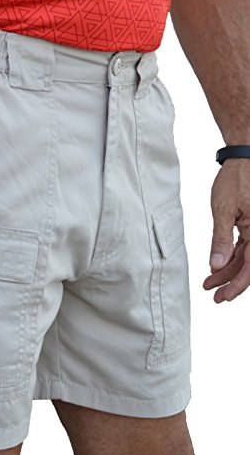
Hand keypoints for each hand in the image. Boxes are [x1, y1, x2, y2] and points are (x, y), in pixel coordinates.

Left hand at [203, 158, 249, 302]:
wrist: (246, 157)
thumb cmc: (236, 180)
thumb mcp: (223, 211)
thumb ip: (220, 240)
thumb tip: (216, 266)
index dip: (238, 284)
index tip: (223, 296)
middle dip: (231, 282)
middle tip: (213, 295)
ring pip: (247, 257)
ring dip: (229, 270)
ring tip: (209, 282)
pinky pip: (246, 246)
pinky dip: (231, 256)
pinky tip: (218, 266)